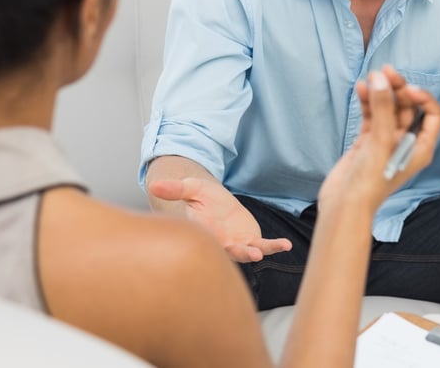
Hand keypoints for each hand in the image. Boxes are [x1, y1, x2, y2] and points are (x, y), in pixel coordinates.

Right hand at [148, 176, 291, 262]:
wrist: (212, 201)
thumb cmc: (198, 197)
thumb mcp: (189, 188)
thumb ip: (175, 189)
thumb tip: (153, 185)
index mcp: (201, 233)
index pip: (204, 239)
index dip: (211, 241)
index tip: (220, 241)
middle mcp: (217, 243)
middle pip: (227, 251)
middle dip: (238, 253)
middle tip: (250, 253)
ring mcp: (234, 244)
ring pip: (245, 252)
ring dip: (255, 253)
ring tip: (261, 252)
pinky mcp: (250, 241)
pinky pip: (263, 246)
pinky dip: (274, 246)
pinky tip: (286, 245)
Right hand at [318, 68, 439, 211]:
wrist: (344, 205)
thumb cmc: (371, 180)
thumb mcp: (381, 141)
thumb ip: (383, 108)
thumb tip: (380, 79)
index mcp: (421, 147)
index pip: (433, 114)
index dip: (423, 97)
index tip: (407, 88)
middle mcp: (407, 143)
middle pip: (408, 108)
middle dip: (398, 89)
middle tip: (385, 72)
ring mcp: (386, 142)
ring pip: (388, 109)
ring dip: (381, 92)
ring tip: (370, 77)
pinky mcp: (368, 142)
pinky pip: (372, 116)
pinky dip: (367, 103)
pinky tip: (360, 89)